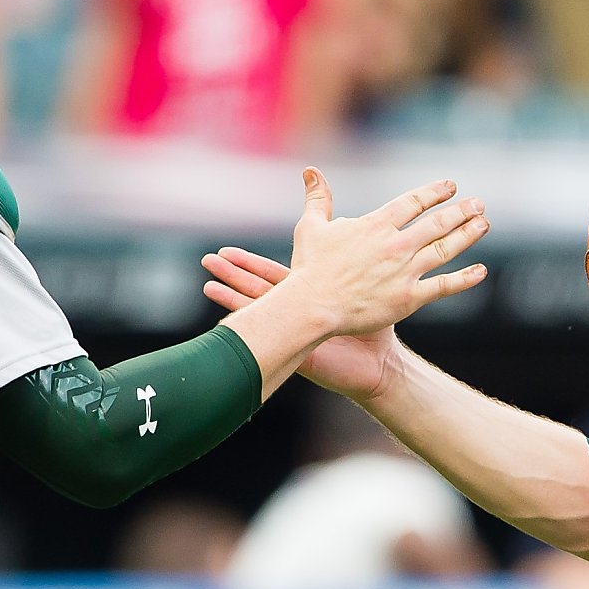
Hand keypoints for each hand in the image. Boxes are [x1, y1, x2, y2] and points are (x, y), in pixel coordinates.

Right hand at [202, 247, 397, 401]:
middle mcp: (297, 312)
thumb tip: (350, 224)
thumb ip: (353, 260)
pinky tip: (226, 320)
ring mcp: (294, 331)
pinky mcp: (296, 350)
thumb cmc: (376, 328)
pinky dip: (249, 327)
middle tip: (209, 259)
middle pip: (258, 288)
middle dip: (234, 273)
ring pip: (259, 309)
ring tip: (208, 284)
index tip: (228, 250)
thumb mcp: (365, 285)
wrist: (380, 364)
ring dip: (233, 296)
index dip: (250, 264)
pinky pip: (269, 336)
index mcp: (309, 295)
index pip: (273, 275)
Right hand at [281, 168, 488, 338]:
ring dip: (467, 234)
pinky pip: (443, 286)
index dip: (434, 192)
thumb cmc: (310, 267)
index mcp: (376, 225)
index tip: (451, 186)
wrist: (313, 305)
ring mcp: (405, 271)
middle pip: (437, 222)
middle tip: (478, 203)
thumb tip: (310, 171)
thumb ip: (318, 198)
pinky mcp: (409, 298)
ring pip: (445, 248)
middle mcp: (396, 244)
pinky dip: (464, 279)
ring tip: (484, 224)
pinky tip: (481, 271)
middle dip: (460, 211)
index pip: (413, 202)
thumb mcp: (311, 226)